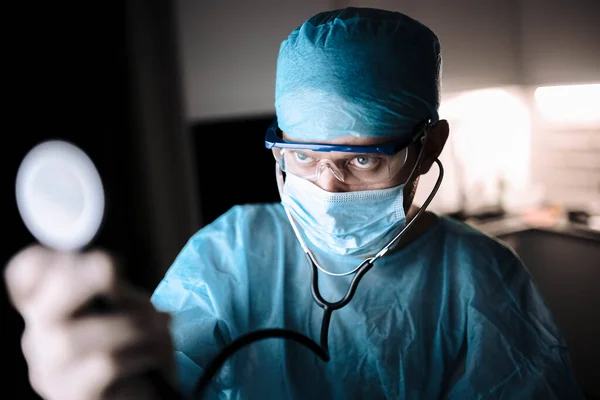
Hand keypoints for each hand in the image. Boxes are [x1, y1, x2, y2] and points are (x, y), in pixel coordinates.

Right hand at [5, 245, 175, 399]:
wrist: (149, 393)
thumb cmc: (136, 347)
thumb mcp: (129, 307)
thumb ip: (112, 287)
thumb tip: (104, 266)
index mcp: (51, 308)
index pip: (24, 276)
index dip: (45, 259)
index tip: (87, 256)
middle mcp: (40, 339)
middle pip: (41, 307)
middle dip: (81, 280)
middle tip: (114, 275)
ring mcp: (52, 372)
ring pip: (75, 339)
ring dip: (132, 325)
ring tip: (160, 327)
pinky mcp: (75, 397)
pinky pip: (104, 365)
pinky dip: (141, 352)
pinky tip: (155, 353)